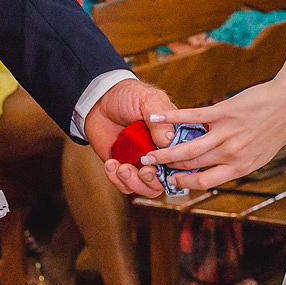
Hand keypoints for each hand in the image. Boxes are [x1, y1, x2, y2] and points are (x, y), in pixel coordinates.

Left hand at [83, 78, 176, 197]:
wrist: (99, 99)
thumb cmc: (129, 96)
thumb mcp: (150, 100)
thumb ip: (161, 121)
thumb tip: (169, 144)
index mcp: (174, 138)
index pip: (185, 160)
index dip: (177, 167)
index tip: (163, 162)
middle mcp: (161, 154)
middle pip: (168, 181)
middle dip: (154, 181)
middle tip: (144, 170)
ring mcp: (143, 163)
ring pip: (148, 188)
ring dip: (135, 183)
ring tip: (123, 168)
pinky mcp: (125, 168)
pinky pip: (126, 186)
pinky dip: (118, 180)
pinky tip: (111, 163)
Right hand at [141, 79, 285, 190]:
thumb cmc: (277, 127)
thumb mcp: (261, 153)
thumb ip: (238, 162)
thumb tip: (218, 167)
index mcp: (241, 167)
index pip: (204, 182)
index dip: (184, 183)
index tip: (170, 181)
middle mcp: (232, 154)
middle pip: (192, 165)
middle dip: (168, 167)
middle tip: (151, 165)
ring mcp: (227, 133)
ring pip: (188, 148)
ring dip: (164, 152)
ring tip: (147, 154)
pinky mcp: (223, 112)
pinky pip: (191, 117)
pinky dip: (171, 119)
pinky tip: (156, 119)